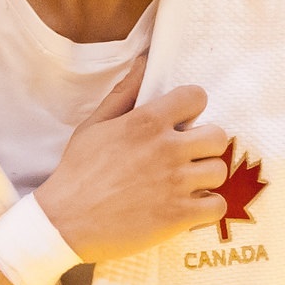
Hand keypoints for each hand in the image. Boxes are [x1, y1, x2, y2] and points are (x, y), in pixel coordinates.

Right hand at [30, 54, 231, 261]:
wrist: (65, 223)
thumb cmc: (77, 173)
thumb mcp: (94, 126)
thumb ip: (124, 93)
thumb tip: (144, 61)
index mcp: (146, 122)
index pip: (196, 97)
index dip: (192, 107)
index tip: (183, 121)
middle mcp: (167, 149)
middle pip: (218, 135)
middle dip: (205, 144)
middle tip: (188, 155)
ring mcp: (176, 183)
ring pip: (219, 170)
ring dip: (206, 177)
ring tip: (187, 182)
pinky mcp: (179, 215)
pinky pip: (218, 206)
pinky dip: (207, 207)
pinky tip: (190, 206)